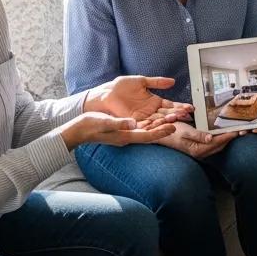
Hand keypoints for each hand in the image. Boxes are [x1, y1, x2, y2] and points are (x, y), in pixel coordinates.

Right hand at [59, 111, 176, 149]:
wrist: (78, 130)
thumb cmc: (89, 126)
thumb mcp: (104, 122)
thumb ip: (119, 123)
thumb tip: (133, 123)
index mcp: (125, 136)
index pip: (147, 135)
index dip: (161, 132)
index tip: (173, 127)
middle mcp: (127, 137)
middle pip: (150, 133)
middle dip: (164, 128)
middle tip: (179, 121)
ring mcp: (125, 134)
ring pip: (146, 130)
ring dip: (159, 125)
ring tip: (172, 119)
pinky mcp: (122, 130)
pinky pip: (139, 128)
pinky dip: (149, 124)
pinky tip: (155, 119)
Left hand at [85, 75, 192, 123]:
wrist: (106, 94)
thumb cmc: (121, 87)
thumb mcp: (142, 81)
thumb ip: (157, 82)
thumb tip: (173, 81)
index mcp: (153, 101)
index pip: (170, 105)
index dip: (180, 106)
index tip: (190, 108)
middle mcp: (150, 111)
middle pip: (167, 114)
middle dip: (178, 114)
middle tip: (187, 114)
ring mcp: (143, 118)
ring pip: (159, 120)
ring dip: (169, 120)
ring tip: (178, 118)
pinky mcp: (135, 123)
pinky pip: (148, 126)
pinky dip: (157, 125)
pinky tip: (164, 124)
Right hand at [159, 121, 237, 158]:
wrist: (162, 137)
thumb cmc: (172, 133)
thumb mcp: (185, 131)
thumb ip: (198, 135)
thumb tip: (210, 138)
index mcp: (197, 149)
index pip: (217, 142)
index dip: (228, 136)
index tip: (237, 130)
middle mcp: (200, 152)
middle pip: (220, 145)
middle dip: (230, 138)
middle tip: (241, 130)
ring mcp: (200, 151)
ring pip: (218, 146)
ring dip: (227, 139)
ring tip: (235, 131)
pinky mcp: (199, 149)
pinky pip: (214, 145)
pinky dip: (220, 139)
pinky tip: (223, 134)